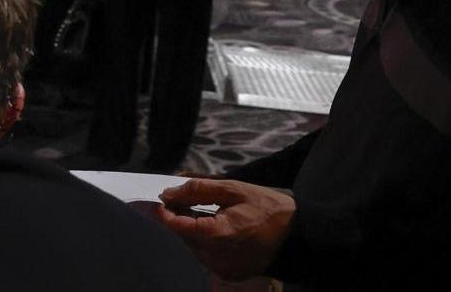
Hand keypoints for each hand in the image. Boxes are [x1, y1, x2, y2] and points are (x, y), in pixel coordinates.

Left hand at [156, 179, 294, 280]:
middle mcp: (216, 258)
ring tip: (196, 209)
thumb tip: (169, 192)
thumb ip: (199, 190)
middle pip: (181, 237)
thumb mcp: (235, 190)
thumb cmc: (271, 210)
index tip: (159, 197)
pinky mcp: (228, 273)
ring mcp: (222, 268)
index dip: (162, 211)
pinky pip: (205, 255)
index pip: (174, 225)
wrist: (302, 238)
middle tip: (179, 198)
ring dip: (189, 228)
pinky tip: (210, 225)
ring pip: (191, 247)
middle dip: (176, 217)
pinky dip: (202, 240)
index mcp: (217, 236)